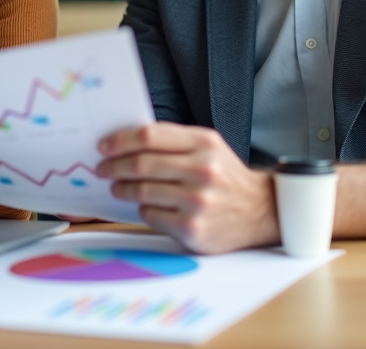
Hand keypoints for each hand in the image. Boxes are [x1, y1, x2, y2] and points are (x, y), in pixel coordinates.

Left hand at [96, 123, 279, 253]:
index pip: (150, 136)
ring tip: (118, 186)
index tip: (105, 146)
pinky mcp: (192, 228)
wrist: (262, 211)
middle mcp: (202, 170)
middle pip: (142, 163)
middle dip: (114, 166)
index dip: (121, 140)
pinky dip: (142, 208)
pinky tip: (143, 204)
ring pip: (143, 191)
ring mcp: (197, 201)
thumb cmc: (227, 177)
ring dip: (123, 188)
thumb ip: (175, 141)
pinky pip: (151, 215)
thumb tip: (129, 141)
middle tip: (103, 168)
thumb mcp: (210, 147)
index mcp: (204, 143)